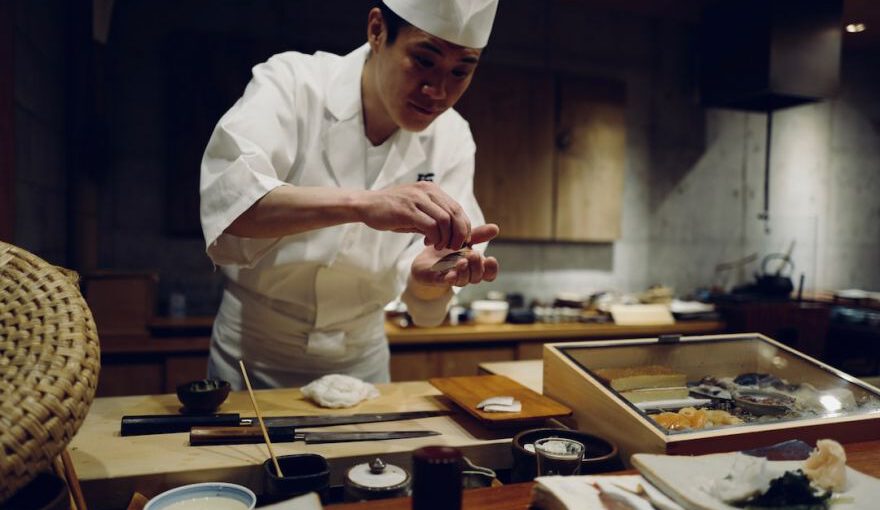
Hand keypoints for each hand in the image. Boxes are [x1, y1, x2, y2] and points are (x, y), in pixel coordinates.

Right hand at [354, 182, 470, 249]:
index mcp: (431, 190)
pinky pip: (430, 226)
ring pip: (445, 220)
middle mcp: (427, 191)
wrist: (366, 205)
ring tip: (440, 246)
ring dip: (446, 238)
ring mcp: (417, 200)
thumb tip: (451, 234)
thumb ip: (433, 218)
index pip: (457, 208)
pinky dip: (434, 238)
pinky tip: (428, 243)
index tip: (460, 241)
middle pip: (455, 214)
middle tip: (454, 247)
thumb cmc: (392, 210)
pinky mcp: (408, 211)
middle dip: (459, 234)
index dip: (463, 226)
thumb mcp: (416, 210)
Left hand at [410, 224, 499, 292]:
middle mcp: (466, 275)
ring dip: (464, 271)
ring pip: (463, 281)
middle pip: (477, 277)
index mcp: (474, 267)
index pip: (488, 273)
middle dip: (477, 267)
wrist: (425, 259)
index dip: (491, 269)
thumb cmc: (448, 251)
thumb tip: (496, 228)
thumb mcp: (463, 240)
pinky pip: (446, 282)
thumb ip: (478, 235)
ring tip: (462, 261)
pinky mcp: (437, 280)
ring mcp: (452, 278)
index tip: (491, 259)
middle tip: (474, 255)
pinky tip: (451, 273)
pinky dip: (450, 278)